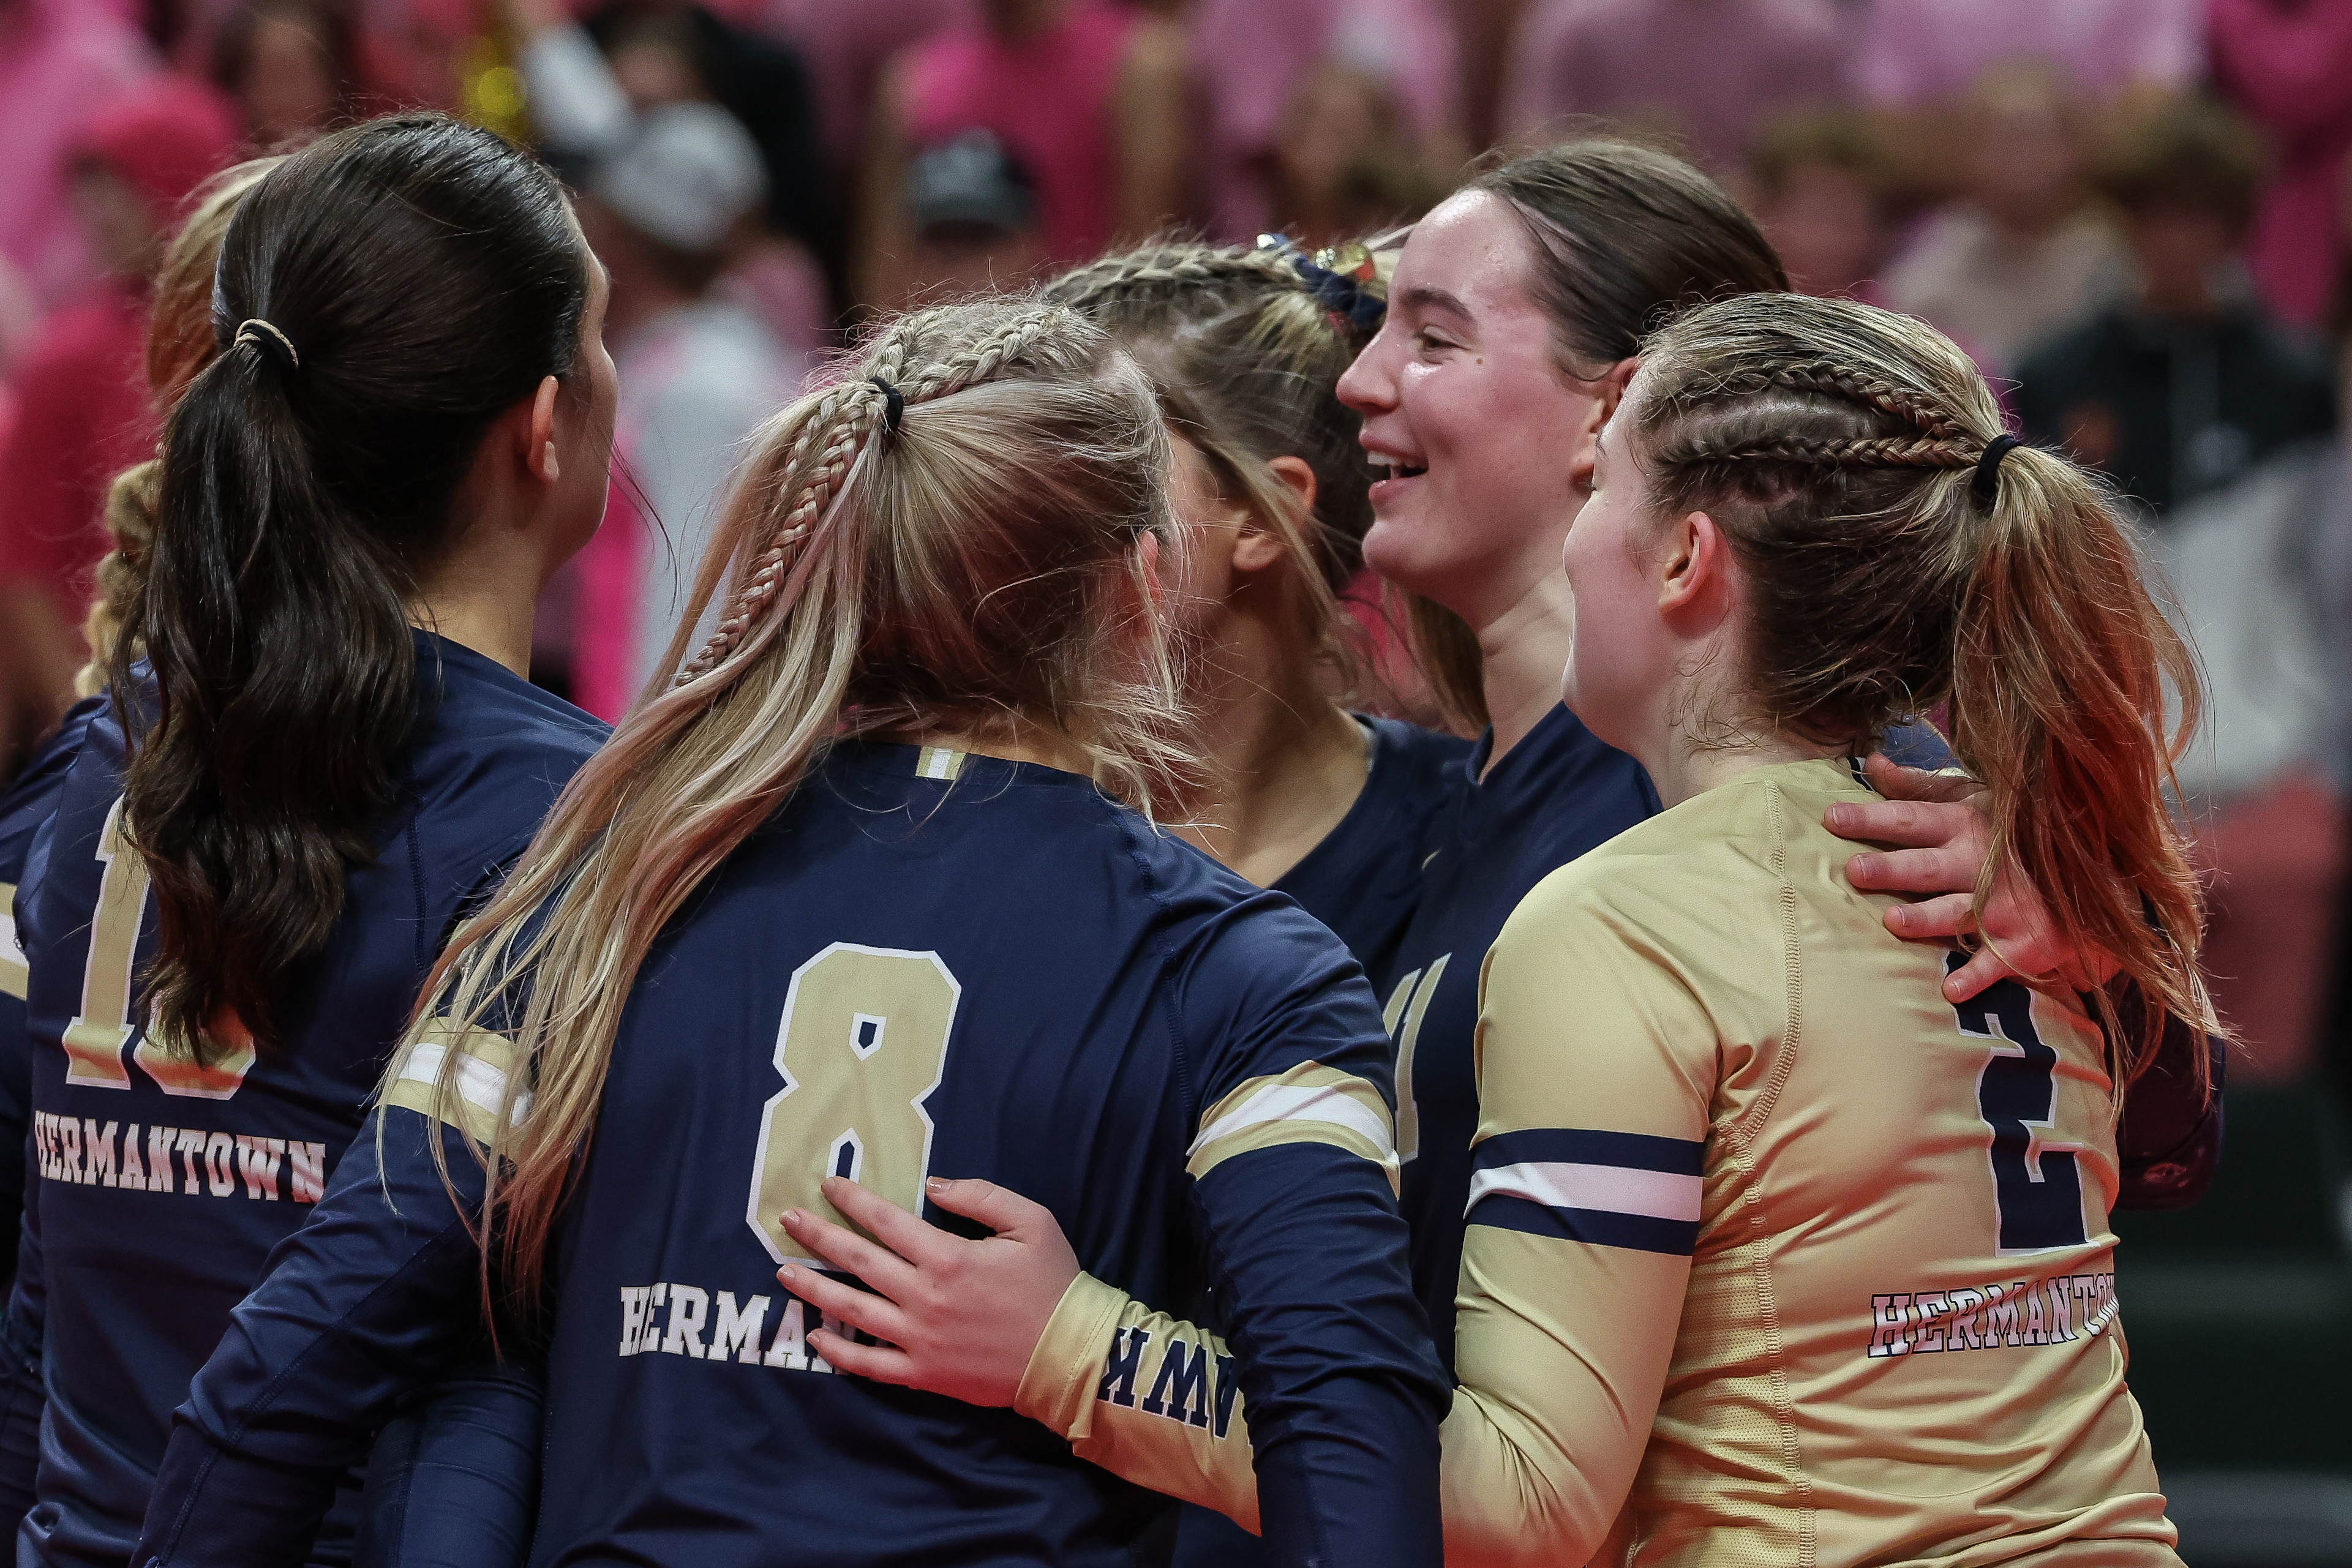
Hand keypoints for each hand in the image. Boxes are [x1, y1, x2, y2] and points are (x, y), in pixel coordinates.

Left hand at [775, 1175, 1079, 1406]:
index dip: (853, 1201)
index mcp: (948, 1257)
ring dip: (814, 1289)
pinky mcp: (924, 1374)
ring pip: (852, 1311)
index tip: (827, 1186)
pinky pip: (870, 1365)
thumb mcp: (1032, 1221)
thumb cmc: (1054, 1284)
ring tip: (783, 1273)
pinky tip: (816, 1337)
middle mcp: (924, 1298)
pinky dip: (839, 1353)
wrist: (1069, 1356)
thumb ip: (980, 1197)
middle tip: (787, 1219)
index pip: (886, 1222)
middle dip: (818, 1236)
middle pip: (858, 1261)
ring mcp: (919, 1339)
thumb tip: (932, 1186)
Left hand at [1824, 753, 2116, 1000]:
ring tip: (1893, 920)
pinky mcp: (2023, 942)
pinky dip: (1976, 976)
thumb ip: (1920, 786)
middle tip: (1855, 869)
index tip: (1832, 818)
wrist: (2094, 874)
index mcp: (1965, 825)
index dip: (1872, 818)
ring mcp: (2002, 905)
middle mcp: (1980, 864)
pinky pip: (1996, 962)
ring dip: (1926, 918)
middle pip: (1927, 867)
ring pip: (1956, 912)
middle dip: (1892, 868)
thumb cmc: (2013, 835)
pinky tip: (1951, 989)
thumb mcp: (1973, 799)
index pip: (1910, 818)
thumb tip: (1872, 762)